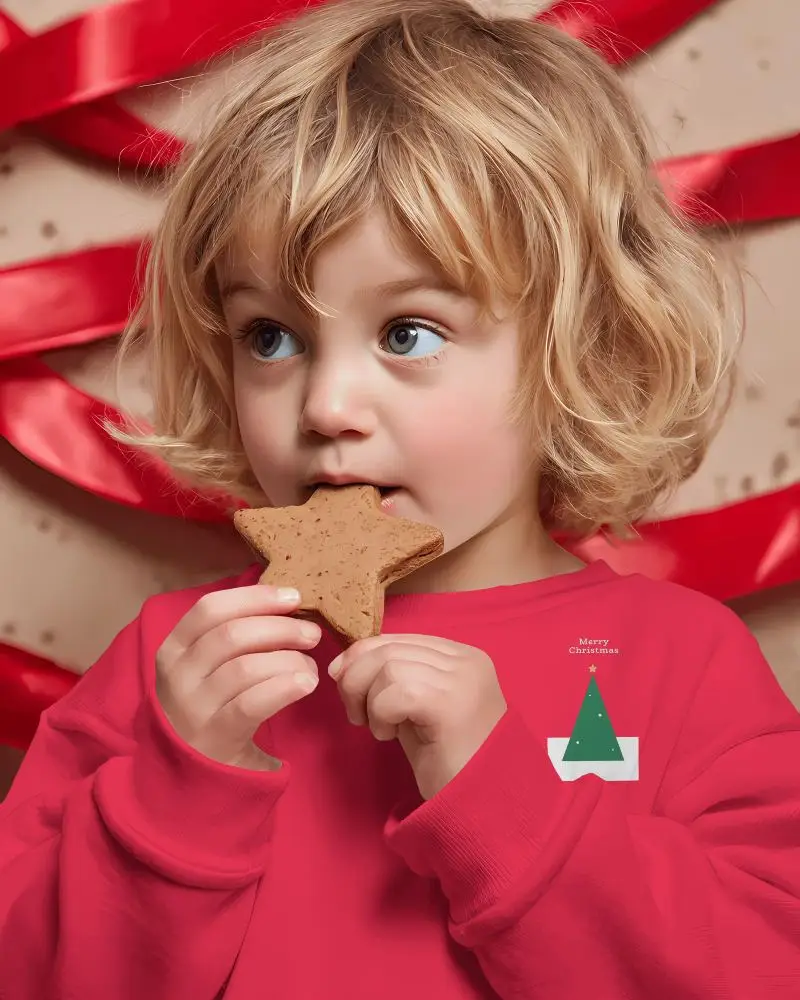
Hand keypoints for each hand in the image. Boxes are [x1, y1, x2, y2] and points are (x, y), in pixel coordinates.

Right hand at [155, 585, 320, 770]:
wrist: (190, 771)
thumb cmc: (209, 704)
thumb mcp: (205, 666)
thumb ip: (236, 635)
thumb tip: (286, 602)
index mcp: (174, 647)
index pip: (211, 608)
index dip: (256, 597)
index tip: (293, 597)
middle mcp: (178, 674)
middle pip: (232, 635)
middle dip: (281, 628)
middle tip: (312, 633)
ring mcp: (193, 707)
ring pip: (245, 667)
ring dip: (288, 660)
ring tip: (311, 667)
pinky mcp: (215, 736)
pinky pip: (252, 703)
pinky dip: (284, 687)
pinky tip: (306, 683)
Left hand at [328, 635, 506, 799]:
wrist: (481, 804)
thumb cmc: (448, 762)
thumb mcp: (417, 709)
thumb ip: (392, 680)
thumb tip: (344, 663)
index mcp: (460, 656)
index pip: (398, 638)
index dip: (362, 655)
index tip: (341, 680)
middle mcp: (466, 660)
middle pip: (389, 648)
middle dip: (357, 677)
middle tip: (355, 714)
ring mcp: (462, 679)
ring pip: (389, 666)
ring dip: (369, 700)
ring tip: (379, 729)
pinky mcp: (451, 702)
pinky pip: (396, 691)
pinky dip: (381, 713)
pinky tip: (390, 736)